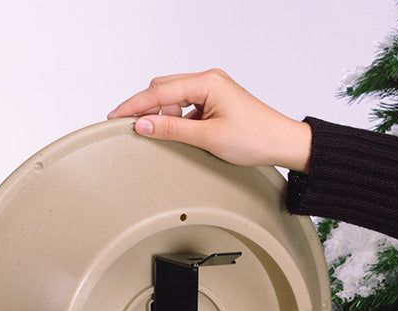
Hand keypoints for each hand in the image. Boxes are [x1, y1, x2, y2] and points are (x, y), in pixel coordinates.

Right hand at [108, 69, 311, 172]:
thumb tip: (143, 124)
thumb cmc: (255, 137)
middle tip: (133, 129)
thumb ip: (171, 129)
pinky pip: (187, 107)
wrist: (281, 143)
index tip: (115, 116)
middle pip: (164, 89)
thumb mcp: (207, 137)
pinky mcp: (216, 103)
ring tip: (167, 137)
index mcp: (207, 82)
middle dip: (148, 109)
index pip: (159, 91)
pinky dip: (178, 120)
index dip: (134, 105)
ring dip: (165, 117)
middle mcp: (209, 80)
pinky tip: (181, 135)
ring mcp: (213, 91)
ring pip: (175, 99)